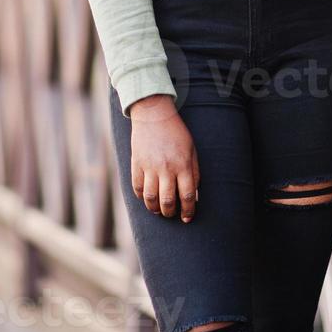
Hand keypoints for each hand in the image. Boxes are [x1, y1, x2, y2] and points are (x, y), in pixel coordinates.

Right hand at [127, 95, 199, 222]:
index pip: (187, 195)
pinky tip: (147, 198)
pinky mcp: (136, 164)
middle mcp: (166, 168)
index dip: (188, 211)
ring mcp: (149, 167)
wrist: (153, 114)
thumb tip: (194, 195)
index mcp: (183, 164)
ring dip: (155, 209)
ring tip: (159, 210)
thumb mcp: (192, 150)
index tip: (187, 217)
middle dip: (171, 213)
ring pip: (150, 199)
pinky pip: (137, 189)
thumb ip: (194, 173)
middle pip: (167, 201)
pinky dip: (142, 198)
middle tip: (172, 214)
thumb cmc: (176, 133)